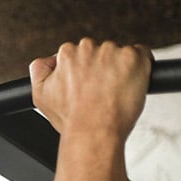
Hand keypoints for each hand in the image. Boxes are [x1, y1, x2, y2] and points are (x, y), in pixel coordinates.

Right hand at [29, 38, 152, 136]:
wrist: (94, 132)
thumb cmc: (71, 119)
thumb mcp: (40, 96)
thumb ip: (38, 71)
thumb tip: (47, 60)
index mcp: (66, 54)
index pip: (78, 52)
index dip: (83, 70)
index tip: (86, 84)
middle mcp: (88, 48)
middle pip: (99, 51)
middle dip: (101, 67)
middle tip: (100, 90)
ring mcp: (112, 52)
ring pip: (120, 53)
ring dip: (120, 68)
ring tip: (114, 92)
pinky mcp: (133, 58)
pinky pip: (142, 54)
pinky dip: (139, 68)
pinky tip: (130, 85)